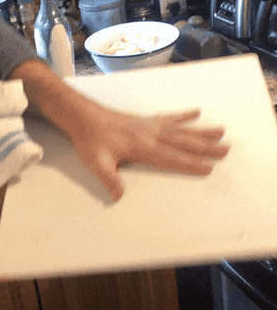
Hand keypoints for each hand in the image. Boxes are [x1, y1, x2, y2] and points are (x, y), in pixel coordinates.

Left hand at [71, 107, 228, 201]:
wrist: (84, 115)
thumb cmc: (91, 139)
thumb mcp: (96, 162)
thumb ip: (109, 179)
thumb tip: (119, 197)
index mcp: (143, 147)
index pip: (172, 158)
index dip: (191, 164)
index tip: (209, 168)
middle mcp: (151, 135)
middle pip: (183, 143)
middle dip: (206, 148)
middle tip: (226, 149)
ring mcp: (149, 125)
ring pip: (181, 130)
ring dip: (201, 132)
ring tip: (220, 131)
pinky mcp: (145, 120)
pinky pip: (169, 117)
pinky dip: (183, 115)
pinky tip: (194, 112)